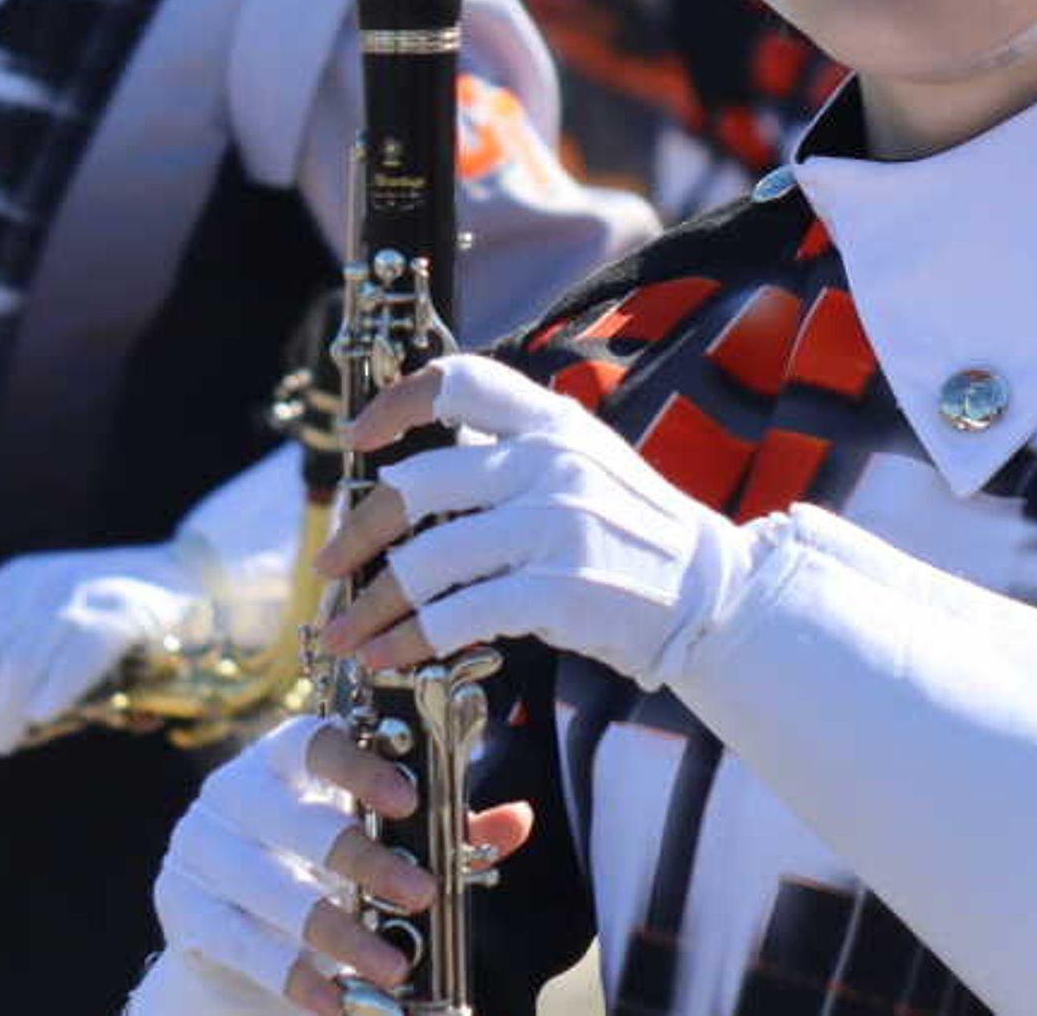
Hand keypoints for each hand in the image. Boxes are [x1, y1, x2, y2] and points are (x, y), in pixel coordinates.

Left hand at [0, 548, 200, 753]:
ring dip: (4, 711)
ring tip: (1, 743)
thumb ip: (6, 647)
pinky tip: (42, 714)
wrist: (189, 580)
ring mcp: (81, 596)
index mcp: (9, 583)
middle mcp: (36, 585)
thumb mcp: (44, 617)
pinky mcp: (123, 614)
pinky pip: (79, 651)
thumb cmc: (107, 615)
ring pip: (22, 660)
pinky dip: (56, 685)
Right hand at [136, 715, 539, 1015]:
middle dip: (364, 860)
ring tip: (394, 970)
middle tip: (424, 895)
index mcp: (281, 759)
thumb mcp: (376, 845)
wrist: (230, 940)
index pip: (314, 741)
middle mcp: (232, 792)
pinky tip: (336, 1002)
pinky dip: (294, 976)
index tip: (408, 801)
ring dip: (339, 934)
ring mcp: (199, 848)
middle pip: (297, 819)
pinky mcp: (181, 906)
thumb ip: (441, 831)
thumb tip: (515, 821)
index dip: (359, 765)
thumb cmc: (317, 872)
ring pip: (272, 890)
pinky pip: (241, 942)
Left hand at [314, 354, 750, 687]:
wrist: (709, 596)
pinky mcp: (558, 592)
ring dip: (370, 603)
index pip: (458, 380)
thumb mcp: (584, 460)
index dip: (395, 404)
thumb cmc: (632, 532)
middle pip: (417, 483)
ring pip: (425, 559)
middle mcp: (550, 464)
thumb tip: (420, 455)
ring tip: (344, 633)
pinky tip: (387, 656)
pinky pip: (458, 615)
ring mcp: (554, 527)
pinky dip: (410, 639)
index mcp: (552, 421)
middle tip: (327, 567)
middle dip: (356, 533)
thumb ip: (515, 447)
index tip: (358, 441)